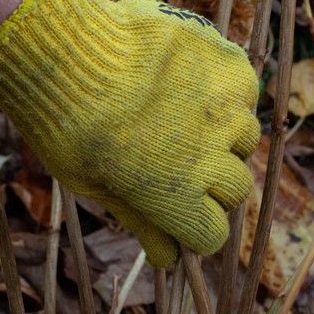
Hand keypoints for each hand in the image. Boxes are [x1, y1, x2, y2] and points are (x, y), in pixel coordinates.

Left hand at [0, 0, 260, 265]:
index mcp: (179, 200)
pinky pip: (245, 90)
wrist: (68, 54)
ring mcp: (226, 113)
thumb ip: (140, 219)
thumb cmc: (67, 128)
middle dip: (213, 183)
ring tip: (185, 115)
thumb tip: (168, 259)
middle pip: (236, 188)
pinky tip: (192, 80)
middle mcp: (213, 160)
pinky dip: (227, 90)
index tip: (179, 214)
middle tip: (178, 159)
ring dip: (224, 135)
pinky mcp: (230, 68)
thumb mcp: (95, 187)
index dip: (195, 228)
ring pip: (245, 138)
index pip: (213, 235)